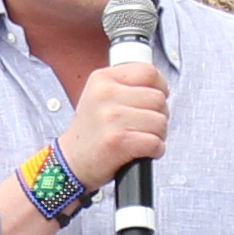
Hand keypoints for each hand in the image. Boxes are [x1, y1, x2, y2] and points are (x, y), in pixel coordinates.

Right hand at [58, 50, 169, 186]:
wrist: (72, 161)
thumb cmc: (92, 131)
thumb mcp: (100, 96)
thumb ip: (127, 85)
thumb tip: (161, 88)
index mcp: (103, 78)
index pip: (148, 72)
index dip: (160, 87)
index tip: (153, 100)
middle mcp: (105, 94)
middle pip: (158, 98)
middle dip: (159, 115)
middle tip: (144, 125)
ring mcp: (111, 117)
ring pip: (160, 121)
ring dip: (158, 134)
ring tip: (140, 138)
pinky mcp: (118, 141)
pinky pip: (155, 142)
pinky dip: (155, 150)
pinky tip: (141, 151)